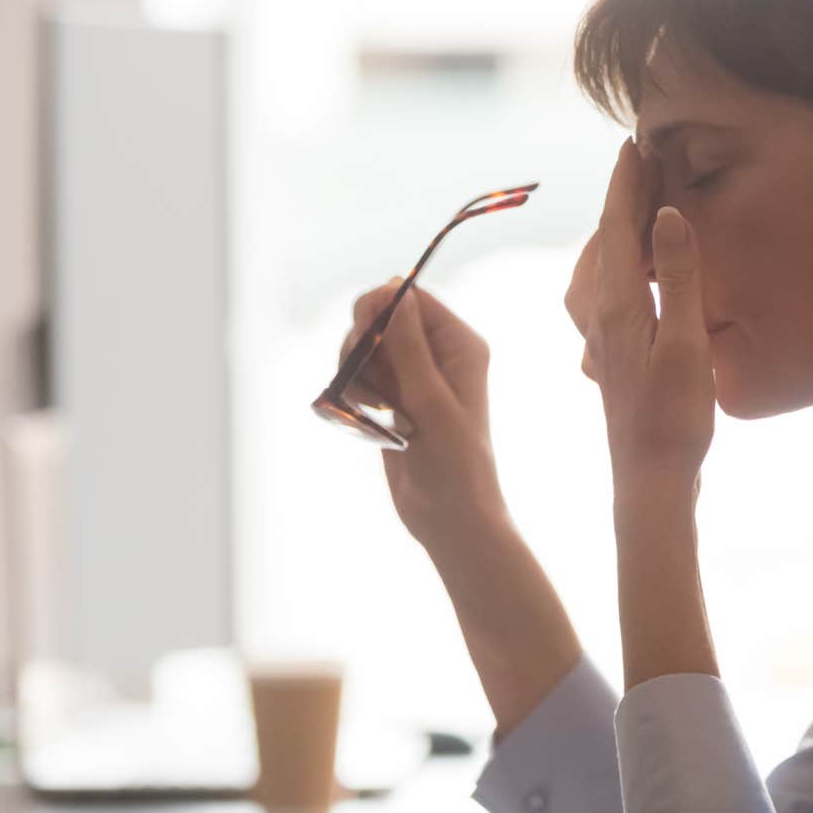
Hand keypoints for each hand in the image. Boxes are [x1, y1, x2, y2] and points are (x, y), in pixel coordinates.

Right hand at [339, 279, 506, 549]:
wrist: (451, 520)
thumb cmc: (455, 465)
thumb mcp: (432, 402)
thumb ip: (410, 347)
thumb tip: (396, 292)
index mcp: (459, 346)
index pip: (413, 299)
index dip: (380, 306)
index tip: (362, 333)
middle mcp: (437, 356)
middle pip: (381, 319)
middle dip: (363, 344)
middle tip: (362, 378)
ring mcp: (412, 378)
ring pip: (365, 351)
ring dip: (356, 374)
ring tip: (371, 410)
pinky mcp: (392, 402)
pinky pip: (360, 379)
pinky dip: (353, 395)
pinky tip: (366, 421)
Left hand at [564, 138, 715, 493]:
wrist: (648, 478)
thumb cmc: (673, 419)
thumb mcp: (686, 344)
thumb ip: (680, 277)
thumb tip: (667, 214)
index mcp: (616, 303)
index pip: (618, 226)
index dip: (627, 183)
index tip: (634, 143)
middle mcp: (598, 314)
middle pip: (604, 240)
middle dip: (622, 199)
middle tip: (643, 162)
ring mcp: (598, 335)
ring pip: (597, 266)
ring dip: (616, 232)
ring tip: (639, 207)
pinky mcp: (606, 354)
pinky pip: (600, 292)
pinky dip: (614, 265)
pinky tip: (628, 273)